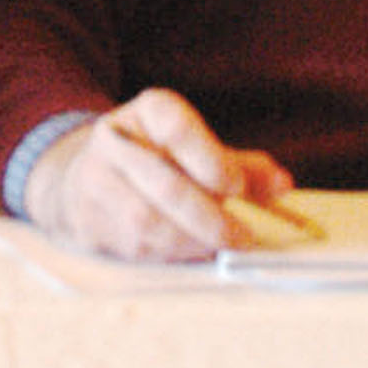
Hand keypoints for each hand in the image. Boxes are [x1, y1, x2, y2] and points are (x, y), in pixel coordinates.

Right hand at [28, 88, 294, 262]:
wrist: (84, 175)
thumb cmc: (158, 160)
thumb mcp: (196, 149)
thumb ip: (240, 167)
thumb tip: (283, 184)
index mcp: (148, 111)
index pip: (178, 129)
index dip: (212, 160)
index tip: (237, 187)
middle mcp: (114, 140)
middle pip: (166, 185)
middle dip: (210, 218)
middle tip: (242, 238)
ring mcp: (94, 181)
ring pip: (147, 222)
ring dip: (190, 242)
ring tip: (217, 248)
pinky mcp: (86, 220)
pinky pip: (132, 246)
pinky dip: (167, 255)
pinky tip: (189, 253)